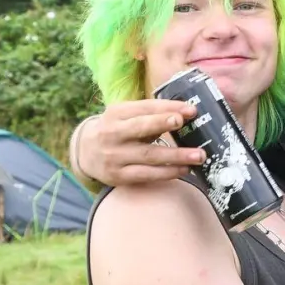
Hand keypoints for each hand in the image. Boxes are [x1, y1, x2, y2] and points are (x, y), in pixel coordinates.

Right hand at [76, 100, 204, 185]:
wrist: (85, 153)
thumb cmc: (117, 130)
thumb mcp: (125, 117)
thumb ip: (150, 115)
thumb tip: (185, 114)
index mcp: (116, 113)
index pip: (144, 107)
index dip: (168, 107)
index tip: (190, 110)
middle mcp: (112, 133)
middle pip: (140, 128)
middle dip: (162, 123)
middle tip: (183, 122)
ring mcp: (114, 156)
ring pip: (148, 155)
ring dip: (176, 156)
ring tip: (199, 155)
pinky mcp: (118, 176)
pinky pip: (146, 175)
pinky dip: (167, 173)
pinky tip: (184, 170)